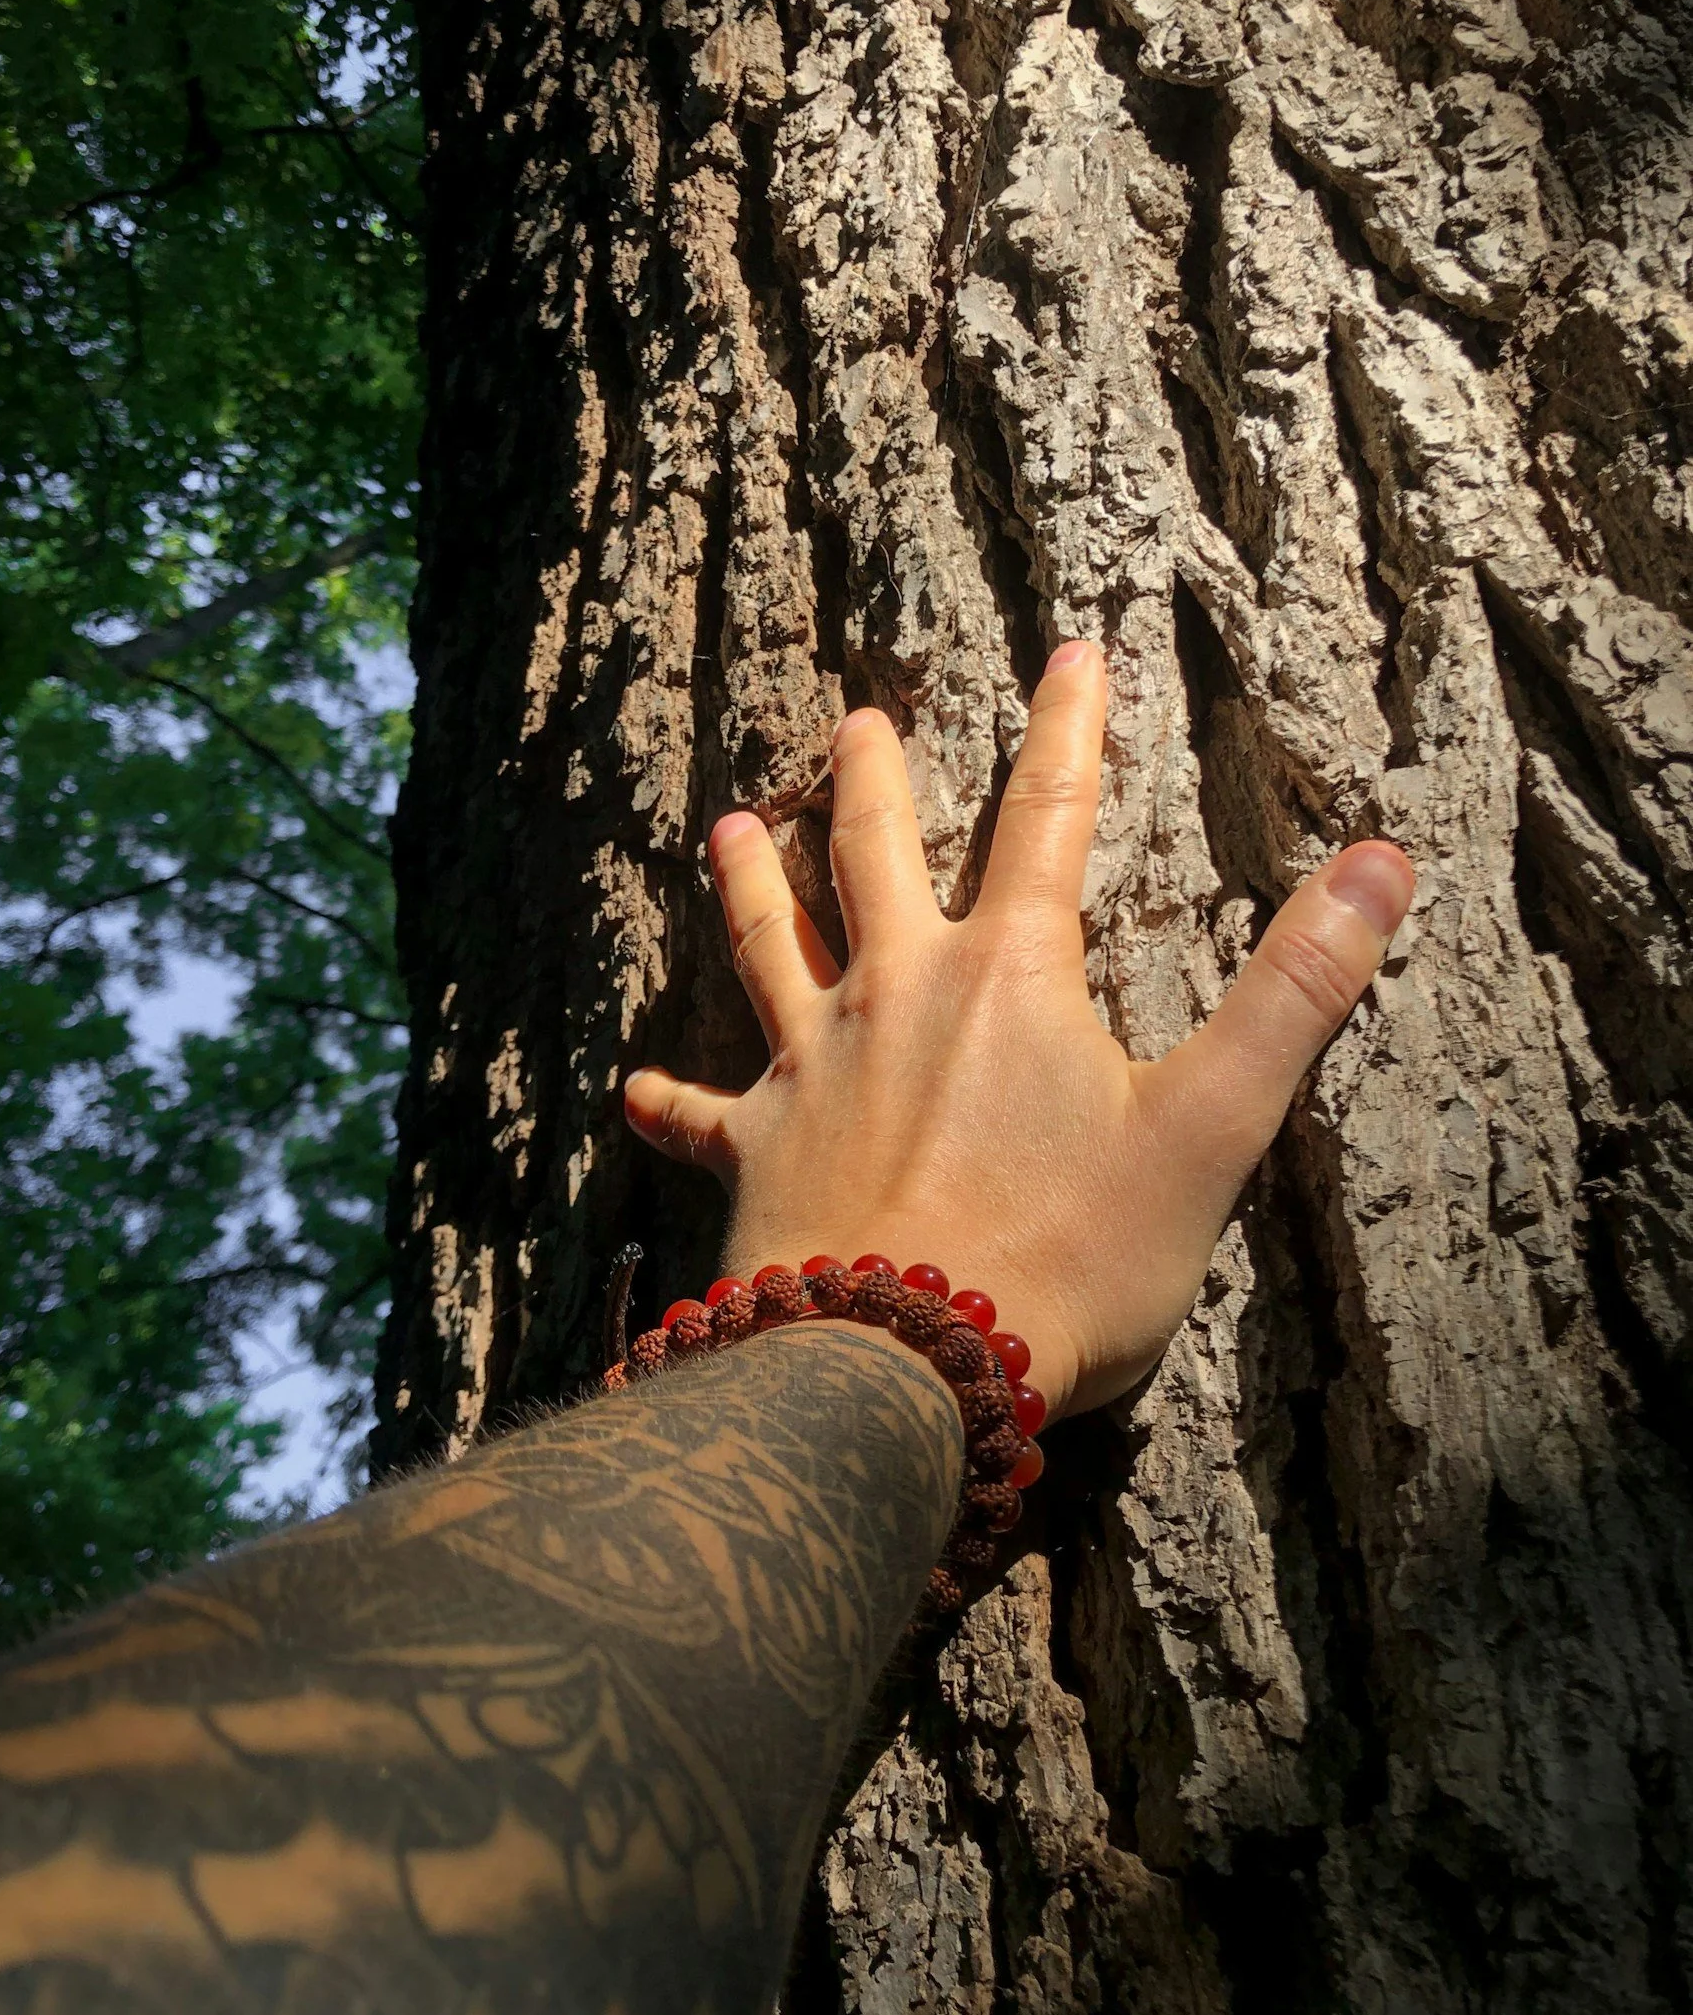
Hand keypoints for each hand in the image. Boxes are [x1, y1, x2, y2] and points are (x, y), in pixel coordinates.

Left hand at [624, 645, 1413, 1419]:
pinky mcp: (752, 1153)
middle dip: (876, 779)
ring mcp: (809, 1068)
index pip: (1049, 818)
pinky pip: (697, 1115)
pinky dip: (665, 1102)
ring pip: (768, 947)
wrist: (901, 1362)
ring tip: (727, 828)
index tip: (1071, 652)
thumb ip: (1295, 992)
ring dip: (750, 884)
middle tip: (856, 718)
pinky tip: (628, 1092)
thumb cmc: (1065, 1254)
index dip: (1068, 730)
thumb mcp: (1212, 1126)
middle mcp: (894, 994)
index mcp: (1009, 975)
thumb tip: (1386, 862)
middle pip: (878, 855)